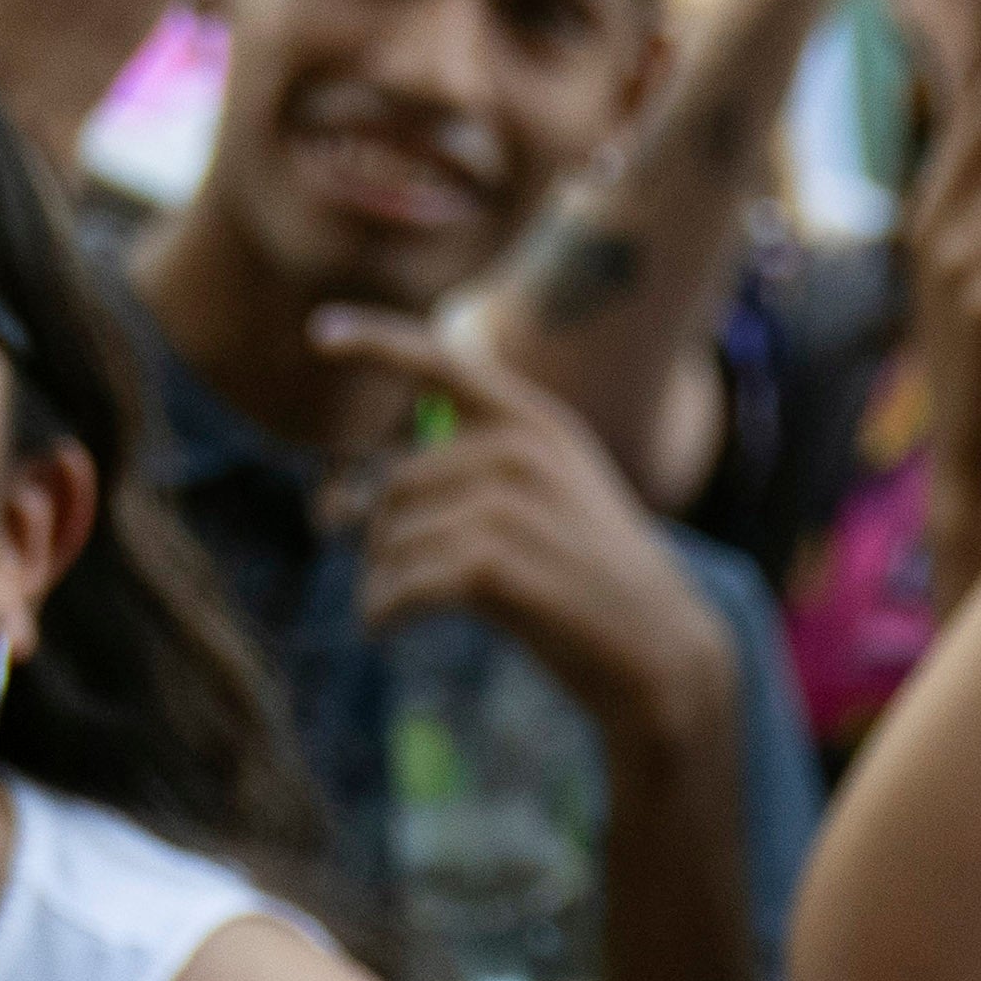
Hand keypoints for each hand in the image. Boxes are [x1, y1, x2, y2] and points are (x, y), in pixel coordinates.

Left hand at [318, 315, 742, 769]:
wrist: (658, 648)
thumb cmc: (595, 582)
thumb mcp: (554, 501)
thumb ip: (478, 477)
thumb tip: (356, 496)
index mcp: (537, 424)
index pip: (446, 364)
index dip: (378, 342)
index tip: (322, 332)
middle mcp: (522, 450)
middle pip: (398, 479)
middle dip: (379, 532)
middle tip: (381, 576)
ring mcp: (510, 505)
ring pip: (396, 535)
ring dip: (378, 580)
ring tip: (386, 610)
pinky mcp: (495, 565)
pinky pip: (404, 581)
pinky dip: (383, 609)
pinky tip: (383, 627)